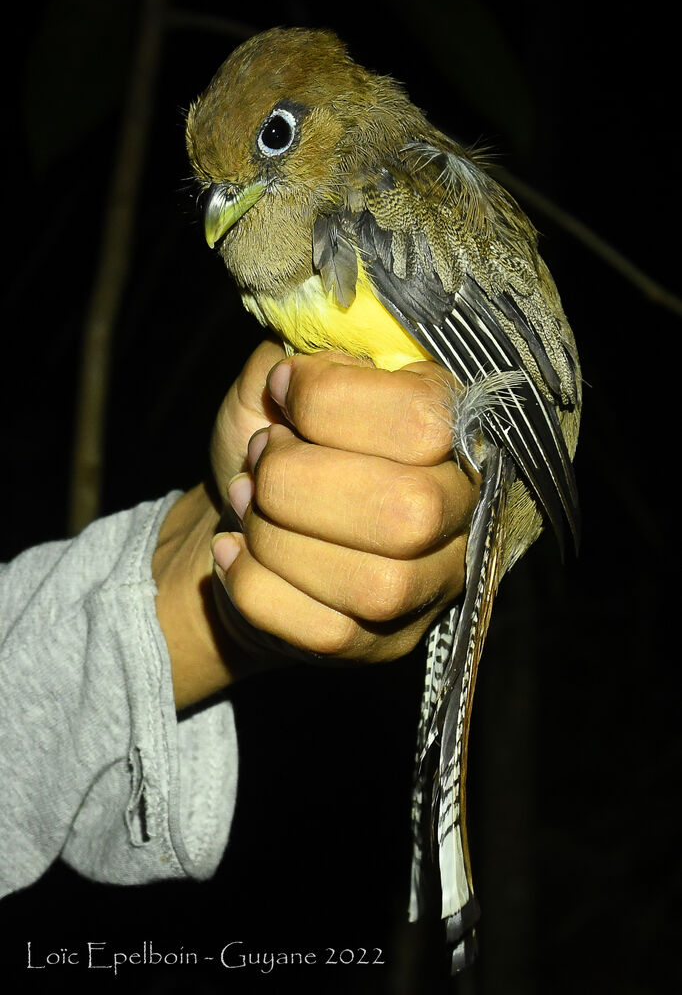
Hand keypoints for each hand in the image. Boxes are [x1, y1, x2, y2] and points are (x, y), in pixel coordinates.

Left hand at [212, 348, 478, 662]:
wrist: (239, 522)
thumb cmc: (270, 444)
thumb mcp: (273, 381)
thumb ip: (292, 354)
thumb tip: (299, 372)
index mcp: (452, 426)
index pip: (424, 419)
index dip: (331, 402)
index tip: (281, 392)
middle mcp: (461, 509)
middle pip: (409, 512)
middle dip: (299, 482)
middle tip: (260, 462)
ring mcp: (430, 586)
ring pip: (375, 586)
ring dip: (278, 541)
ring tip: (245, 509)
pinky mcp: (386, 643)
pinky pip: (329, 634)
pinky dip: (257, 589)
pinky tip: (232, 555)